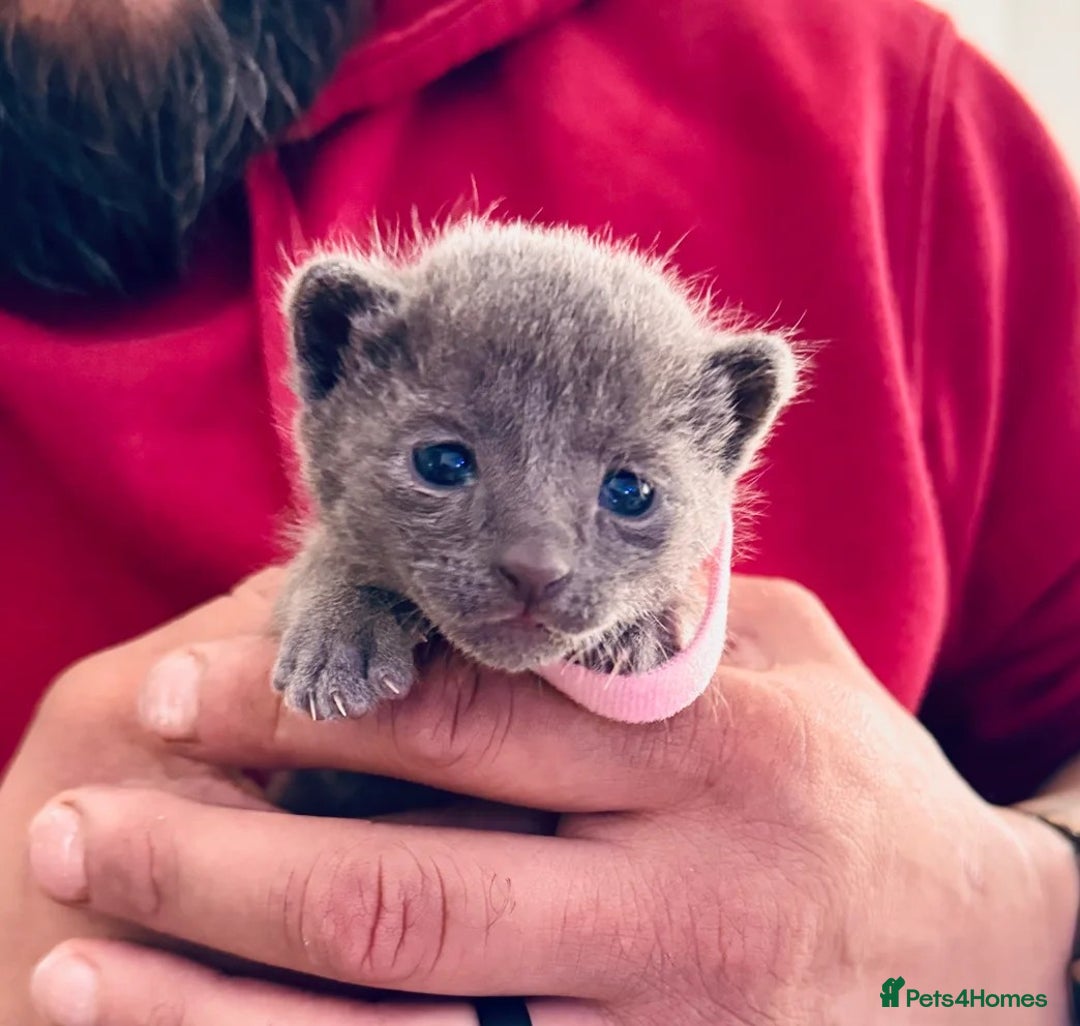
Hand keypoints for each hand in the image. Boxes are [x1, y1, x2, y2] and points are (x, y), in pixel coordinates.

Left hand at [27, 577, 1079, 1023]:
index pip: (469, 719)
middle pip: (400, 883)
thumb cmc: (868, 786)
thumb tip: (516, 587)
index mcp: (703, 754)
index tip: (189, 676)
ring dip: (218, 1007)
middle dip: (214, 858)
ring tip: (74, 965)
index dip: (314, 700)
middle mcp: (670, 900)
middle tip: (77, 821)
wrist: (999, 968)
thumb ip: (656, 623)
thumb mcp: (792, 666)